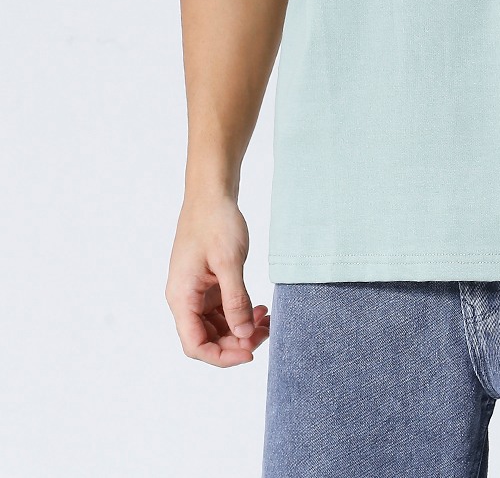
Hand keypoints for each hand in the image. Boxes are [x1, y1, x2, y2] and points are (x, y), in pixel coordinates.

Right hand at [165, 194, 269, 364]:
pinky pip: (221, 310)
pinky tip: (259, 309)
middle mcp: (185, 299)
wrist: (212, 193)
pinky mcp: (207, 284)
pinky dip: (240, 313)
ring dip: (241, 329)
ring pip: (216, 326)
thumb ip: (235, 300)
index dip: (222, 356)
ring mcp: (196, 292)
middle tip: (266, 333)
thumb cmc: (216, 222)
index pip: (195, 345)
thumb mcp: (229, 262)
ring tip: (267, 320)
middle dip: (237, 342)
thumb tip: (244, 334)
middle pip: (207, 338)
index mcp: (182, 297)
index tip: (250, 352)